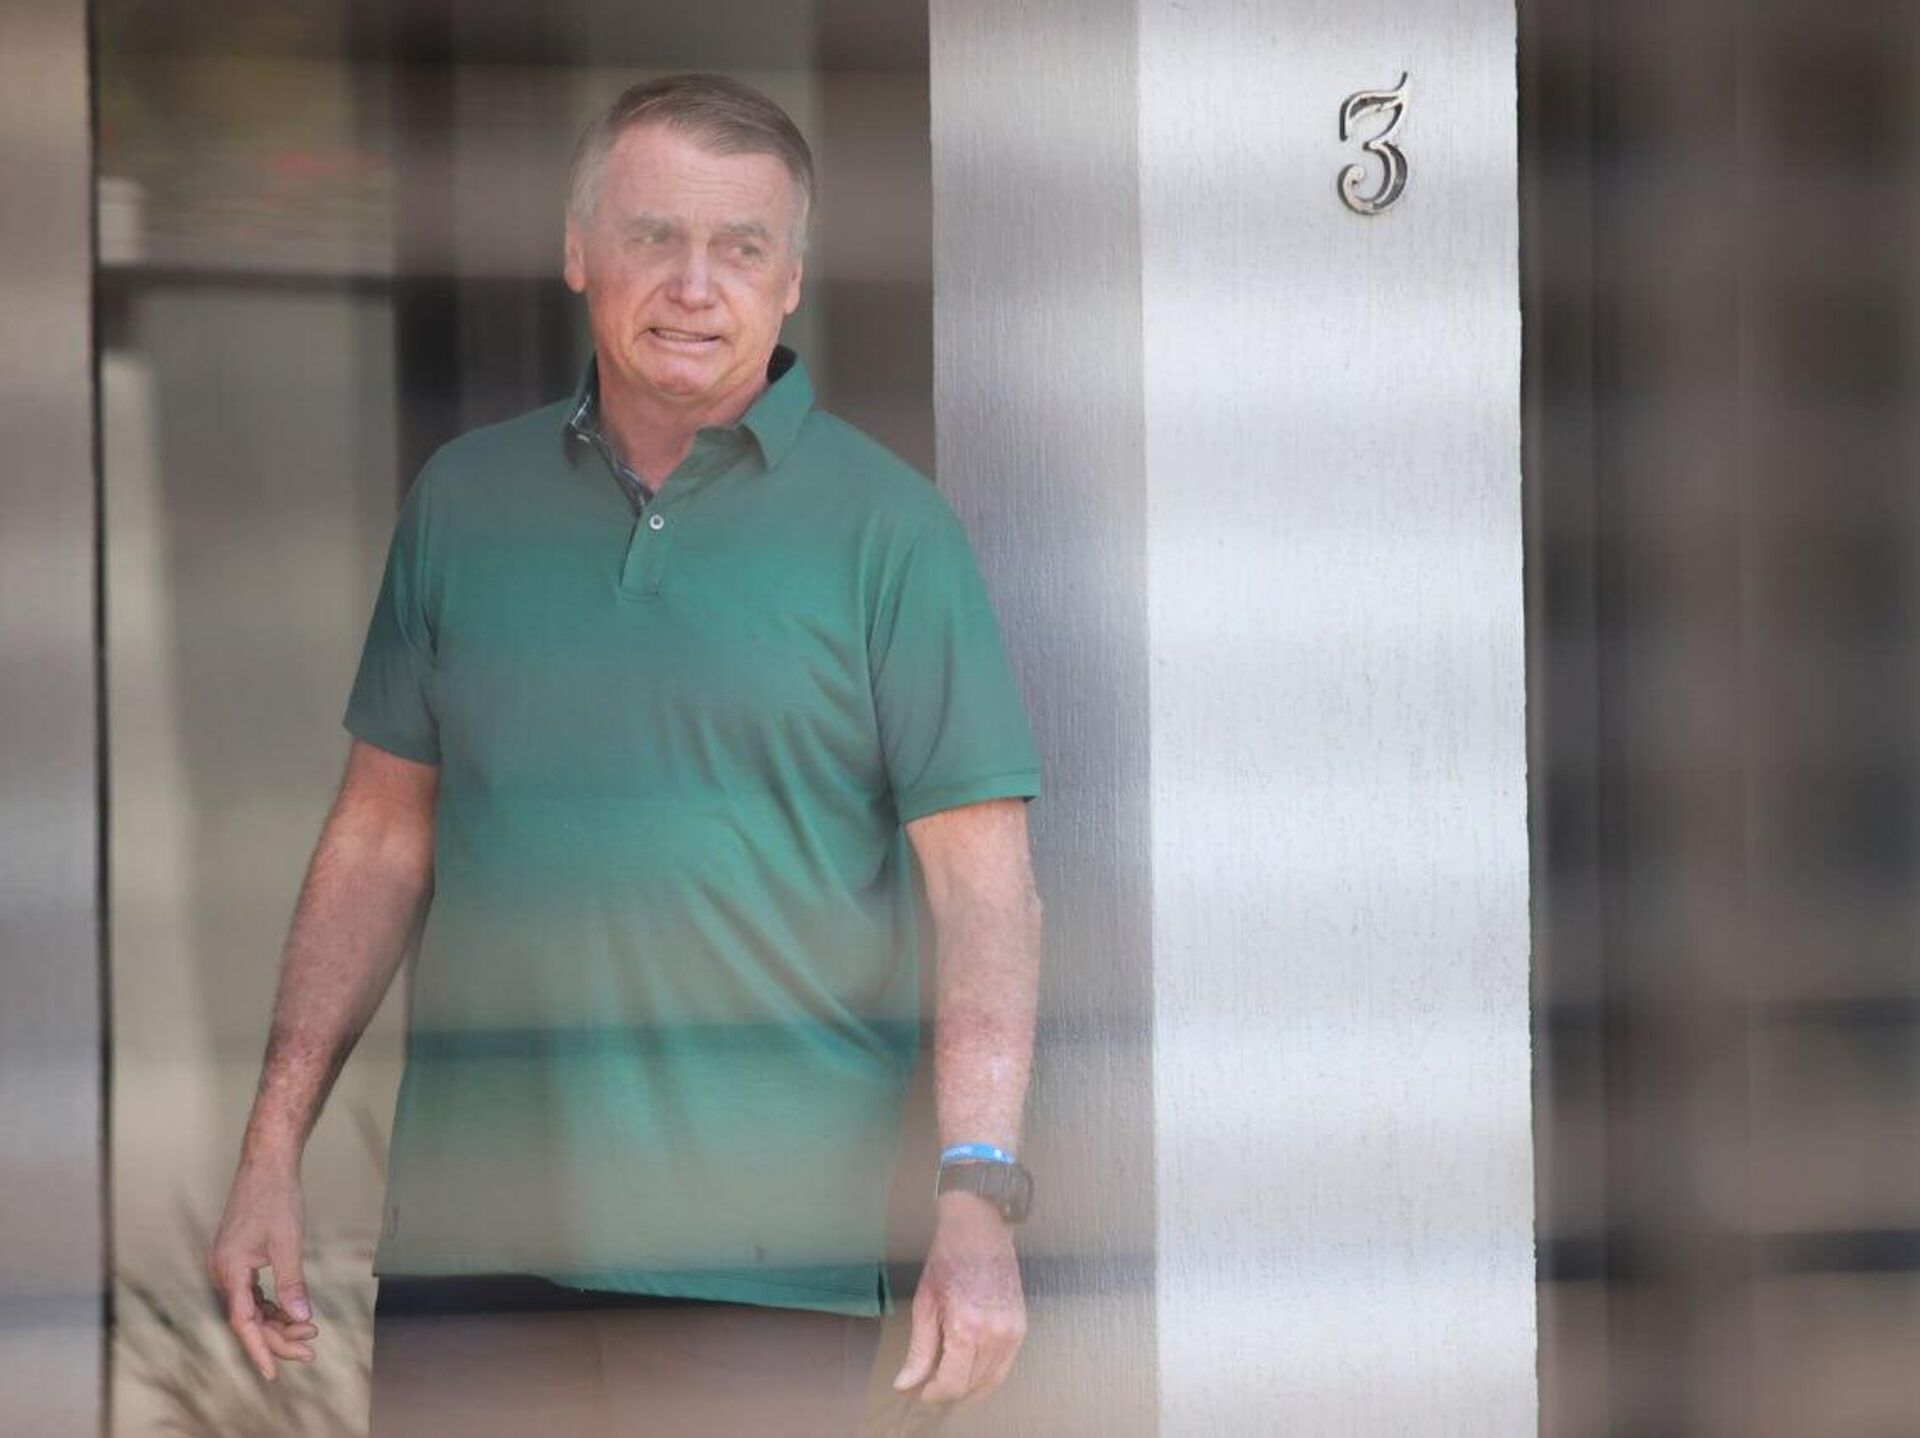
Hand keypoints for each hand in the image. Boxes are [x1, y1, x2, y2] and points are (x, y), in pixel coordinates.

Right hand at [206, 1157, 319, 1382]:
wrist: (266, 1164)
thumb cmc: (275, 1197)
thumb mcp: (288, 1243)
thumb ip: (293, 1283)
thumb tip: (301, 1318)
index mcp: (230, 1270)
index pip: (243, 1322)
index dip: (260, 1349)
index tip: (274, 1373)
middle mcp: (223, 1273)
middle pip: (248, 1319)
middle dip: (278, 1338)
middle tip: (311, 1350)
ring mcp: (229, 1267)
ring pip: (251, 1308)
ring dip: (277, 1322)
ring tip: (309, 1334)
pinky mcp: (238, 1260)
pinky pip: (252, 1294)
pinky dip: (272, 1305)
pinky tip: (292, 1314)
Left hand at [891, 1191, 1026, 1405]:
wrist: (980, 1228)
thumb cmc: (948, 1258)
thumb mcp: (925, 1304)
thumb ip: (919, 1350)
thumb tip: (906, 1384)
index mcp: (967, 1328)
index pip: (952, 1383)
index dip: (934, 1393)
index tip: (920, 1391)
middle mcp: (995, 1334)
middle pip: (972, 1385)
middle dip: (949, 1391)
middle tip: (930, 1386)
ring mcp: (1012, 1331)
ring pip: (991, 1380)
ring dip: (969, 1387)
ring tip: (948, 1381)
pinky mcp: (1021, 1327)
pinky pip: (1005, 1365)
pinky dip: (987, 1374)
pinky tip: (970, 1369)